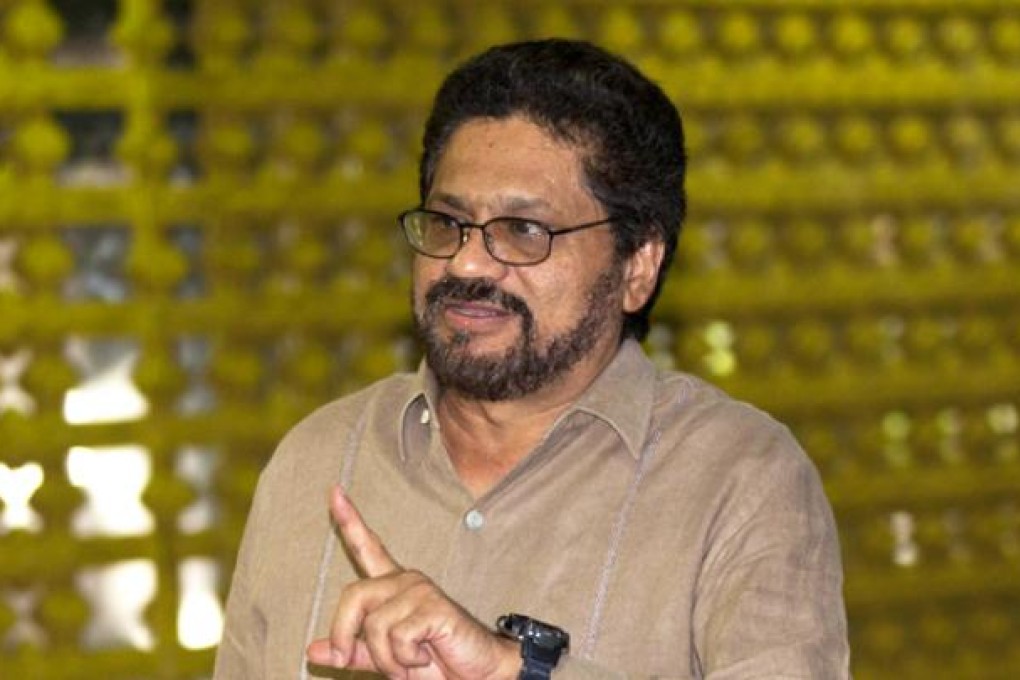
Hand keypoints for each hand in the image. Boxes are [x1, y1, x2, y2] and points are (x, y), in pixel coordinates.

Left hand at [306, 486, 521, 678]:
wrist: (474, 675)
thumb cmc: (435, 662)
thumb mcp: (387, 659)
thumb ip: (353, 651)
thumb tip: (313, 649)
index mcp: (393, 588)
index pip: (368, 548)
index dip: (349, 521)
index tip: (334, 491)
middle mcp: (405, 581)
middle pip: (353, 596)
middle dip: (344, 635)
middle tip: (362, 662)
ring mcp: (421, 590)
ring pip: (374, 626)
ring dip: (387, 659)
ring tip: (410, 662)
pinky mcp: (434, 606)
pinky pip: (398, 636)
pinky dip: (405, 659)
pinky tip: (425, 656)